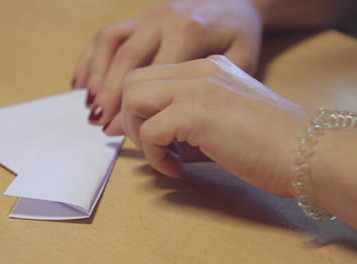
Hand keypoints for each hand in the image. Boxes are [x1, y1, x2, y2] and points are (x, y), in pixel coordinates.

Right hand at [72, 0, 262, 125]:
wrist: (233, 0)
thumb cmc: (236, 37)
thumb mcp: (240, 61)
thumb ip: (206, 89)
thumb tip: (166, 120)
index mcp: (188, 31)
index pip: (153, 74)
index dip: (132, 105)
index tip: (118, 130)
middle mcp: (163, 19)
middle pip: (126, 59)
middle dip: (108, 94)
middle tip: (99, 123)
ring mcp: (146, 15)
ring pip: (109, 44)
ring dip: (94, 76)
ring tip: (89, 107)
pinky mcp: (136, 16)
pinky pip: (105, 35)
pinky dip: (89, 59)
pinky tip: (81, 83)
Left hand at [108, 55, 309, 196]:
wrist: (307, 151)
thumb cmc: (271, 143)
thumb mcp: (223, 118)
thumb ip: (186, 120)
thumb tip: (152, 140)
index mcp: (205, 69)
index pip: (150, 76)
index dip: (138, 107)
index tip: (145, 135)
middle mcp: (198, 71)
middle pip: (132, 82)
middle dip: (130, 118)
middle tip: (150, 145)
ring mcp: (196, 88)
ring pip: (133, 99)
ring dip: (139, 133)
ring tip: (165, 156)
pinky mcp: (196, 113)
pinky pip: (150, 133)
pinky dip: (155, 157)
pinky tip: (178, 169)